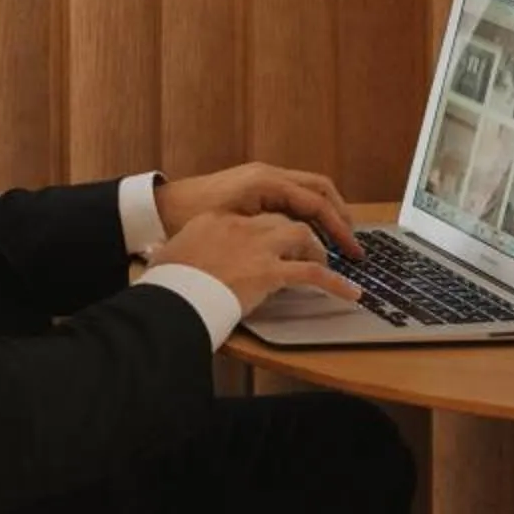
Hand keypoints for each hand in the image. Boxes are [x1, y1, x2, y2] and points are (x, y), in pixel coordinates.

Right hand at [146, 210, 362, 316]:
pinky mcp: (269, 271)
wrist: (171, 297)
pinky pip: (314, 273)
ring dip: (317, 250)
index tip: (279, 239)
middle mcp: (241, 226)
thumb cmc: (167, 283)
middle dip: (303, 234)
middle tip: (313, 248)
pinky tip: (349, 294)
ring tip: (326, 265)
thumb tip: (165, 257)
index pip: (254, 215)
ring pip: (302, 236)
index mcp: (217, 220)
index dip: (272, 227)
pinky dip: (336, 283)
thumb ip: (181, 252)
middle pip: (282, 219)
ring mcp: (257, 246)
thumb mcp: (171, 257)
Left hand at [155, 162, 361, 260]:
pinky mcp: (256, 188)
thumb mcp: (231, 227)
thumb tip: (301, 249)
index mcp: (265, 181)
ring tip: (339, 241)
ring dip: (327, 214)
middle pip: (320, 189)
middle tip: (353, 245)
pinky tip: (311, 234)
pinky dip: (309, 213)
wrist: (159, 207)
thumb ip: (267, 235)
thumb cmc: (189, 217)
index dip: (338, 227)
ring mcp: (262, 179)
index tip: (351, 251)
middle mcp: (268, 175)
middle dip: (341, 216)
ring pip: (308, 191)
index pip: (316, 201)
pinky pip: (293, 196)